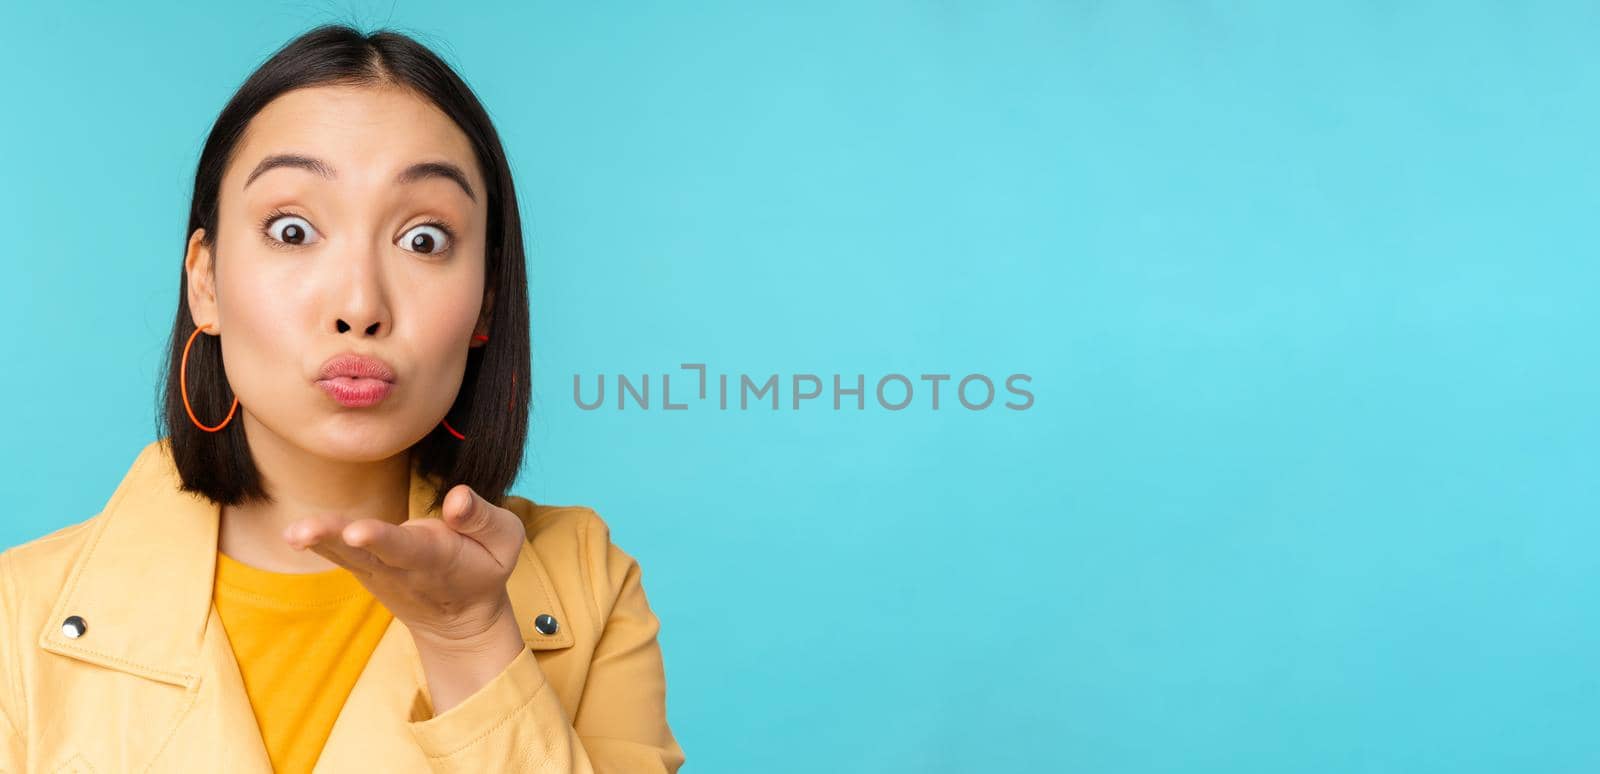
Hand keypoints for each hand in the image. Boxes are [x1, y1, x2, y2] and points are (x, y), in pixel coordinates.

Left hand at [282, 483, 526, 648]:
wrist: (459, 621)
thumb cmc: (484, 568)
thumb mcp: (505, 542)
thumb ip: (483, 518)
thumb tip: (457, 498)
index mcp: (437, 558)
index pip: (406, 547)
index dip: (381, 538)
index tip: (357, 532)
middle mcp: (400, 567)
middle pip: (363, 552)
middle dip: (334, 538)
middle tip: (302, 532)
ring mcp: (378, 571)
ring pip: (344, 554)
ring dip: (318, 540)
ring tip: (293, 532)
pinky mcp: (365, 568)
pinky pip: (339, 553)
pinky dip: (318, 541)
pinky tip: (296, 532)